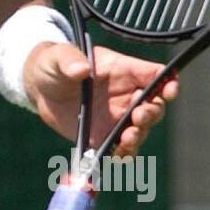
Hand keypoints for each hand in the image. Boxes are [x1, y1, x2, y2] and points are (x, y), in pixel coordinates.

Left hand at [23, 42, 179, 157]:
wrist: (40, 88)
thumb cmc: (53, 64)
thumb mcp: (58, 56)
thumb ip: (69, 59)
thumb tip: (80, 69)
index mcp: (123, 70)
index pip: (155, 74)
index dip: (168, 82)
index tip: (169, 90)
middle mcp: (126, 95)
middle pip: (154, 105)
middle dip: (152, 112)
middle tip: (138, 116)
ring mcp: (118, 117)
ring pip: (142, 129)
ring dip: (139, 134)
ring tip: (128, 137)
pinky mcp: (105, 136)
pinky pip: (123, 149)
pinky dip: (125, 153)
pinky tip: (118, 153)